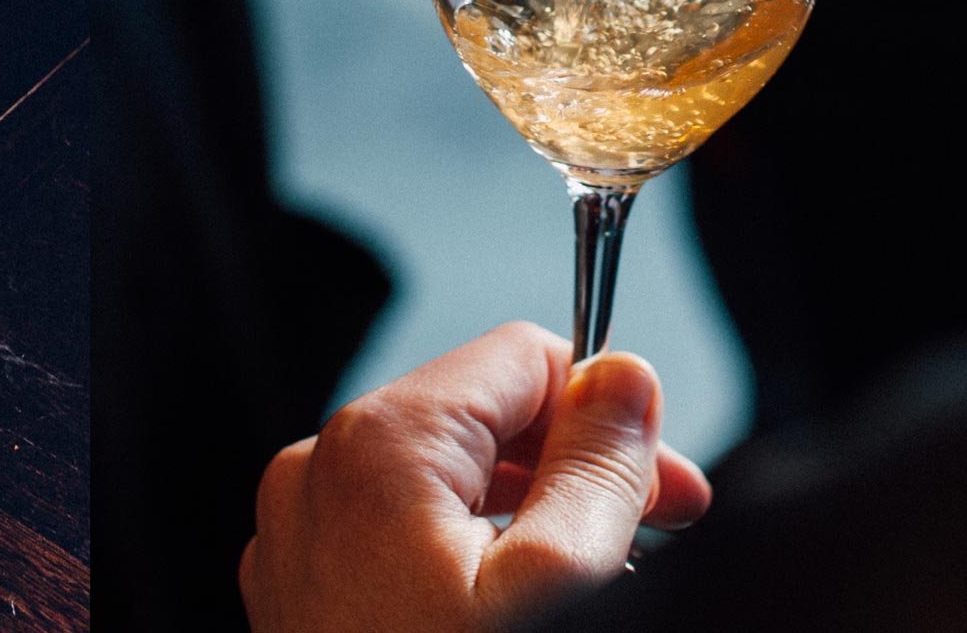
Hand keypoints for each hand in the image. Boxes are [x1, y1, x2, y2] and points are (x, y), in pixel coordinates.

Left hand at [242, 323, 711, 632]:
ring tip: (591, 580)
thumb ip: (600, 466)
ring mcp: (301, 536)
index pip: (519, 358)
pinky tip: (515, 609)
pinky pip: (397, 536)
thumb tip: (626, 380)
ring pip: (442, 482)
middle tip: (657, 530)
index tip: (666, 474)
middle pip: (481, 419)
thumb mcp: (558, 582)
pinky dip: (465, 557)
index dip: (608, 408)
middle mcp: (321, 472)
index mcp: (380, 443)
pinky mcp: (302, 592)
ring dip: (528, 517)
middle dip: (575, 468)